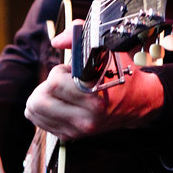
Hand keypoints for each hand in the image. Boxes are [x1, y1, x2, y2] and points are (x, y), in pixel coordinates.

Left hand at [24, 24, 164, 140]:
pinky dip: (43, 110)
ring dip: (43, 97)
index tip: (71, 70)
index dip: (59, 72)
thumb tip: (56, 41)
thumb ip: (79, 37)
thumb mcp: (107, 49)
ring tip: (61, 91)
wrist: (138, 101)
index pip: (54, 83)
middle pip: (38, 101)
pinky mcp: (71, 136)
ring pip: (35, 112)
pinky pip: (40, 122)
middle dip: (46, 85)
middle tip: (62, 81)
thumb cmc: (122, 72)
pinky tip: (60, 102)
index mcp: (95, 96)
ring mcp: (78, 130)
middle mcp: (87, 117)